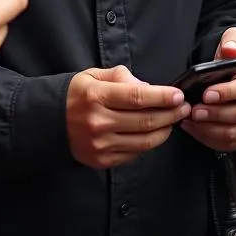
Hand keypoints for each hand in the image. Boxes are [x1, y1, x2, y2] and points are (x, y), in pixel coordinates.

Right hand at [66, 66, 190, 168]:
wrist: (51, 122)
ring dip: (165, 130)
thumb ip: (122, 76)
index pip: (137, 97)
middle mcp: (98, 122)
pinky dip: (148, 143)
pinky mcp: (102, 160)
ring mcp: (100, 144)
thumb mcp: (95, 75)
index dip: (162, 97)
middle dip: (170, 114)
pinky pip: (135, 153)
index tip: (178, 95)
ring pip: (144, 141)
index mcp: (96, 96)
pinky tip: (154, 133)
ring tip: (172, 120)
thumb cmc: (78, 94)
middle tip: (183, 108)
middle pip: (145, 121)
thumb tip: (148, 88)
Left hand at [181, 28, 235, 150]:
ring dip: (210, 129)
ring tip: (190, 119)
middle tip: (193, 110)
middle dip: (215, 114)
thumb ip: (233, 40)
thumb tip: (230, 50)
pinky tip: (194, 128)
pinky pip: (231, 143)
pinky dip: (210, 138)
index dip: (227, 93)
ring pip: (235, 133)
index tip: (207, 94)